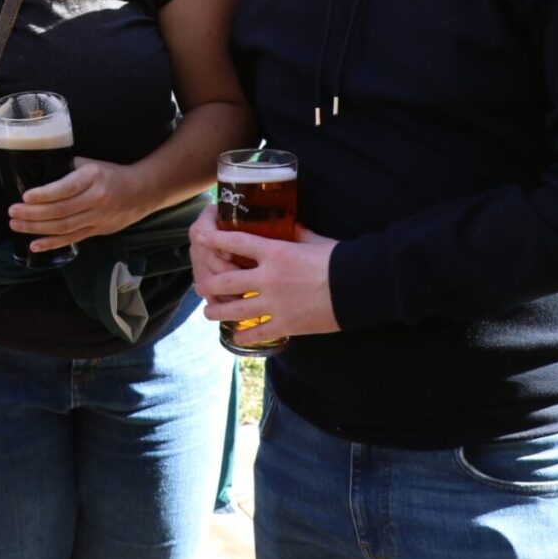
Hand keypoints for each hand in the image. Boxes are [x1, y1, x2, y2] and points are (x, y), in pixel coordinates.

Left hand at [8, 157, 155, 251]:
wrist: (141, 192)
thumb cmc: (111, 174)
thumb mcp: (91, 164)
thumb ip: (67, 169)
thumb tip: (38, 174)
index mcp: (93, 177)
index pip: (65, 188)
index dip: (44, 195)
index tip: (25, 196)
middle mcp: (96, 199)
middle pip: (60, 210)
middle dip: (33, 213)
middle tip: (12, 212)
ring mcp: (97, 218)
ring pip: (63, 227)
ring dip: (36, 228)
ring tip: (16, 224)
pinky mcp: (96, 231)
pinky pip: (71, 239)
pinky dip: (51, 244)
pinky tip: (34, 245)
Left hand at [190, 212, 342, 341]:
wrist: (358, 286)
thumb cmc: (338, 259)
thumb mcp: (312, 239)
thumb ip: (294, 232)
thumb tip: (287, 222)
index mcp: (275, 253)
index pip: (236, 242)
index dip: (214, 240)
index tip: (199, 239)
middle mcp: (269, 278)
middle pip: (226, 281)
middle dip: (208, 285)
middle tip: (199, 286)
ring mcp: (276, 303)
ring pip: (235, 310)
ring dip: (217, 312)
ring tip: (207, 313)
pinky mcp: (287, 324)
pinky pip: (258, 332)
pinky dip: (244, 336)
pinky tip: (236, 336)